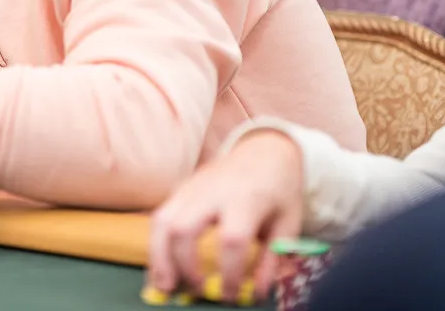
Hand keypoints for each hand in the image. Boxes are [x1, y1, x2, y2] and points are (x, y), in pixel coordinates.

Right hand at [147, 130, 305, 302]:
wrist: (264, 150)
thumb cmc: (279, 191)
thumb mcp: (288, 224)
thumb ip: (273, 259)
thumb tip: (257, 293)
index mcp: (247, 198)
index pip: (232, 239)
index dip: (230, 272)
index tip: (232, 295)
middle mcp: (213, 190)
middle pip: (183, 229)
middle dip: (183, 266)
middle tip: (194, 291)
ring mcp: (191, 187)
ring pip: (161, 221)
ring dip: (159, 257)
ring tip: (164, 285)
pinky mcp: (179, 189)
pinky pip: (158, 217)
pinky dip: (156, 245)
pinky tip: (160, 268)